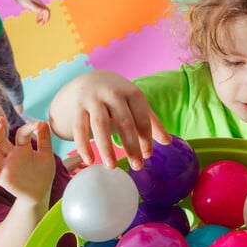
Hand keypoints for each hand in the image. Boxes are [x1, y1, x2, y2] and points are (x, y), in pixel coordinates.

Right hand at [0, 118, 55, 202]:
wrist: (40, 193)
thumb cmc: (43, 173)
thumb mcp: (46, 154)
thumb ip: (44, 139)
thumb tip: (42, 121)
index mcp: (22, 148)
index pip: (20, 134)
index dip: (28, 127)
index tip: (37, 125)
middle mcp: (11, 156)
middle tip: (0, 119)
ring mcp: (5, 167)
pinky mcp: (3, 179)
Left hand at [14, 0, 49, 23]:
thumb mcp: (28, 4)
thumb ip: (35, 8)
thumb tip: (42, 11)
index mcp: (40, 3)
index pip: (47, 10)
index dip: (47, 16)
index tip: (45, 22)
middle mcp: (39, 4)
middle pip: (45, 12)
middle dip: (44, 19)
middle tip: (41, 24)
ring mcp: (36, 5)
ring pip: (42, 13)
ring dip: (41, 19)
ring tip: (37, 23)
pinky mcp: (33, 6)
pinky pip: (38, 13)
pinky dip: (38, 17)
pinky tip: (36, 20)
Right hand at [49, 70, 169, 169]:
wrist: (89, 80)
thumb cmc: (119, 97)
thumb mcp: (136, 104)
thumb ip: (151, 122)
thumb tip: (168, 141)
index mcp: (132, 93)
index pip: (142, 117)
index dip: (146, 138)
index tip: (148, 155)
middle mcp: (113, 93)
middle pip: (124, 121)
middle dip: (131, 145)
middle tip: (137, 166)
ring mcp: (93, 99)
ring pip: (99, 124)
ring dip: (106, 147)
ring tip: (111, 166)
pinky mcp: (77, 107)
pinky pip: (79, 128)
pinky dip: (83, 145)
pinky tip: (89, 161)